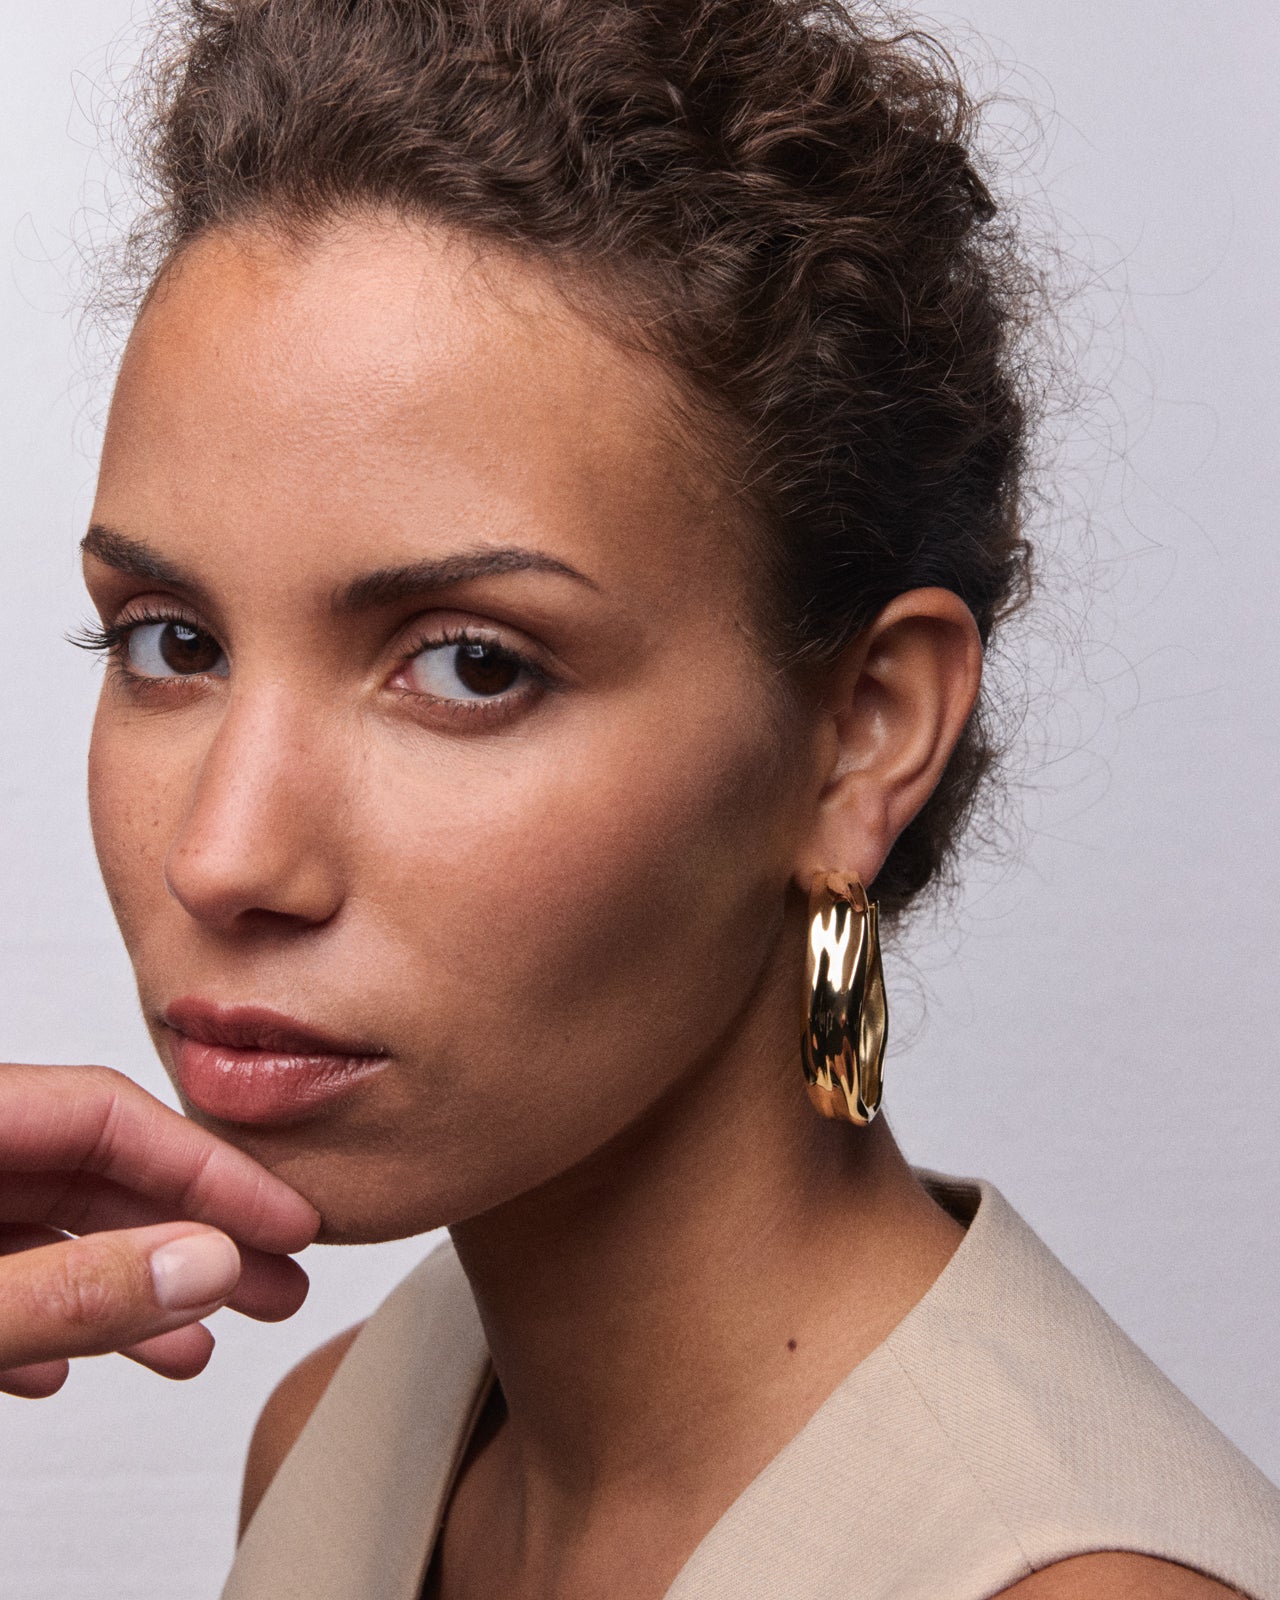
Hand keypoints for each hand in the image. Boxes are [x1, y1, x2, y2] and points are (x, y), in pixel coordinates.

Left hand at [0, 1063, 318, 1397]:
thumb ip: (72, 1287)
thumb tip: (206, 1267)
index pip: (108, 1112)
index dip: (209, 1167)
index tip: (287, 1223)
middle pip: (87, 1171)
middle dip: (186, 1238)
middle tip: (274, 1288)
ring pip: (42, 1232)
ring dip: (125, 1291)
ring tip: (196, 1347)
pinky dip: (40, 1318)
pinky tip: (65, 1369)